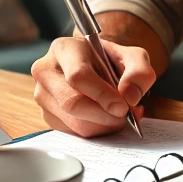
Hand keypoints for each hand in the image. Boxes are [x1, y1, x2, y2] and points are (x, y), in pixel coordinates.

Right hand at [31, 37, 156, 137]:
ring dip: (102, 125)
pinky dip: (95, 130)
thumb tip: (129, 96)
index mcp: (64, 49)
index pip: (78, 75)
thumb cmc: (111, 60)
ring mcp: (43, 95)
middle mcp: (46, 71)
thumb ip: (139, 71)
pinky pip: (73, 132)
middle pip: (71, 102)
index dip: (102, 94)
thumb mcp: (133, 56)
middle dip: (103, 115)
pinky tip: (105, 118)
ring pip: (73, 122)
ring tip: (119, 115)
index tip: (122, 106)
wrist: (95, 66)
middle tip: (124, 114)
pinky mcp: (47, 115)